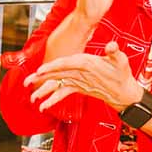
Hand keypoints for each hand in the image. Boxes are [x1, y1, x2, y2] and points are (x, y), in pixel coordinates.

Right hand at [24, 40, 141, 112]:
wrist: (125, 90)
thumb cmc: (123, 74)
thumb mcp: (120, 62)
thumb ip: (114, 53)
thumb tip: (112, 46)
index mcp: (84, 61)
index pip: (65, 62)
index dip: (52, 67)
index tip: (40, 70)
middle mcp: (78, 69)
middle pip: (55, 72)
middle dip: (40, 77)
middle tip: (27, 82)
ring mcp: (77, 78)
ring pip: (56, 83)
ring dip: (43, 89)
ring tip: (32, 97)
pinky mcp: (78, 87)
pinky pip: (62, 92)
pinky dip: (53, 99)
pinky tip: (45, 106)